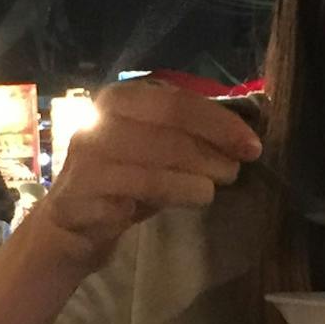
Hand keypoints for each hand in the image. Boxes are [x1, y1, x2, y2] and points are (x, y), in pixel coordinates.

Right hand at [30, 82, 261, 272]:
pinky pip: (145, 184)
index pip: (179, 100)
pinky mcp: (85, 185)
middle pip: (171, 120)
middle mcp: (100, 116)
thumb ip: (189, 138)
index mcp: (121, 98)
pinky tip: (200, 197)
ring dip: (201, 168)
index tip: (252, 144)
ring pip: (160, 150)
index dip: (220, 121)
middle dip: (214, 143)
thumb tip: (244, 137)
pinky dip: (180, 190)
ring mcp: (89, 149)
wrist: (73, 225)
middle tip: (238, 167)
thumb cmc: (125, 183)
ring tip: (220, 184)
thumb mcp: (156, 152)